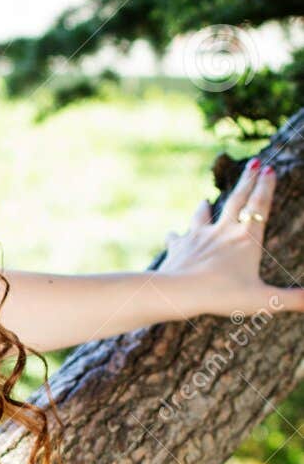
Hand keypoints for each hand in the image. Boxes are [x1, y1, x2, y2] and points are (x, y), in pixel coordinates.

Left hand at [160, 160, 303, 317]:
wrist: (179, 292)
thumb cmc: (223, 295)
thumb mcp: (263, 301)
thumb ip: (291, 300)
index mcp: (246, 238)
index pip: (260, 205)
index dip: (266, 186)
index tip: (269, 168)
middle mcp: (223, 231)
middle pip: (237, 200)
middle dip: (247, 180)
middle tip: (255, 162)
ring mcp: (198, 236)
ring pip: (203, 216)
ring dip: (205, 207)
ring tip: (205, 199)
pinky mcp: (178, 247)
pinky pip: (176, 238)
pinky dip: (175, 236)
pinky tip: (172, 234)